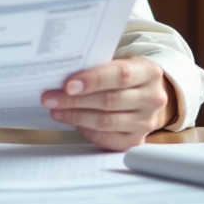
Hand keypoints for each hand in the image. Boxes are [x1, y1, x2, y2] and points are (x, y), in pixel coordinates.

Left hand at [41, 57, 175, 150]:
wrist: (146, 94)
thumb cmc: (125, 75)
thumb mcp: (119, 63)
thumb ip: (98, 68)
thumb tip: (63, 77)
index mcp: (149, 72)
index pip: (121, 75)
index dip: (93, 80)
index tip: (68, 85)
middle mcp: (153, 98)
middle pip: (110, 101)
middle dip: (75, 100)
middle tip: (50, 98)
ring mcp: (146, 122)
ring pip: (106, 122)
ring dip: (76, 116)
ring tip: (56, 110)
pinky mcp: (136, 140)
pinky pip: (106, 138)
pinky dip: (86, 130)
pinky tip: (72, 122)